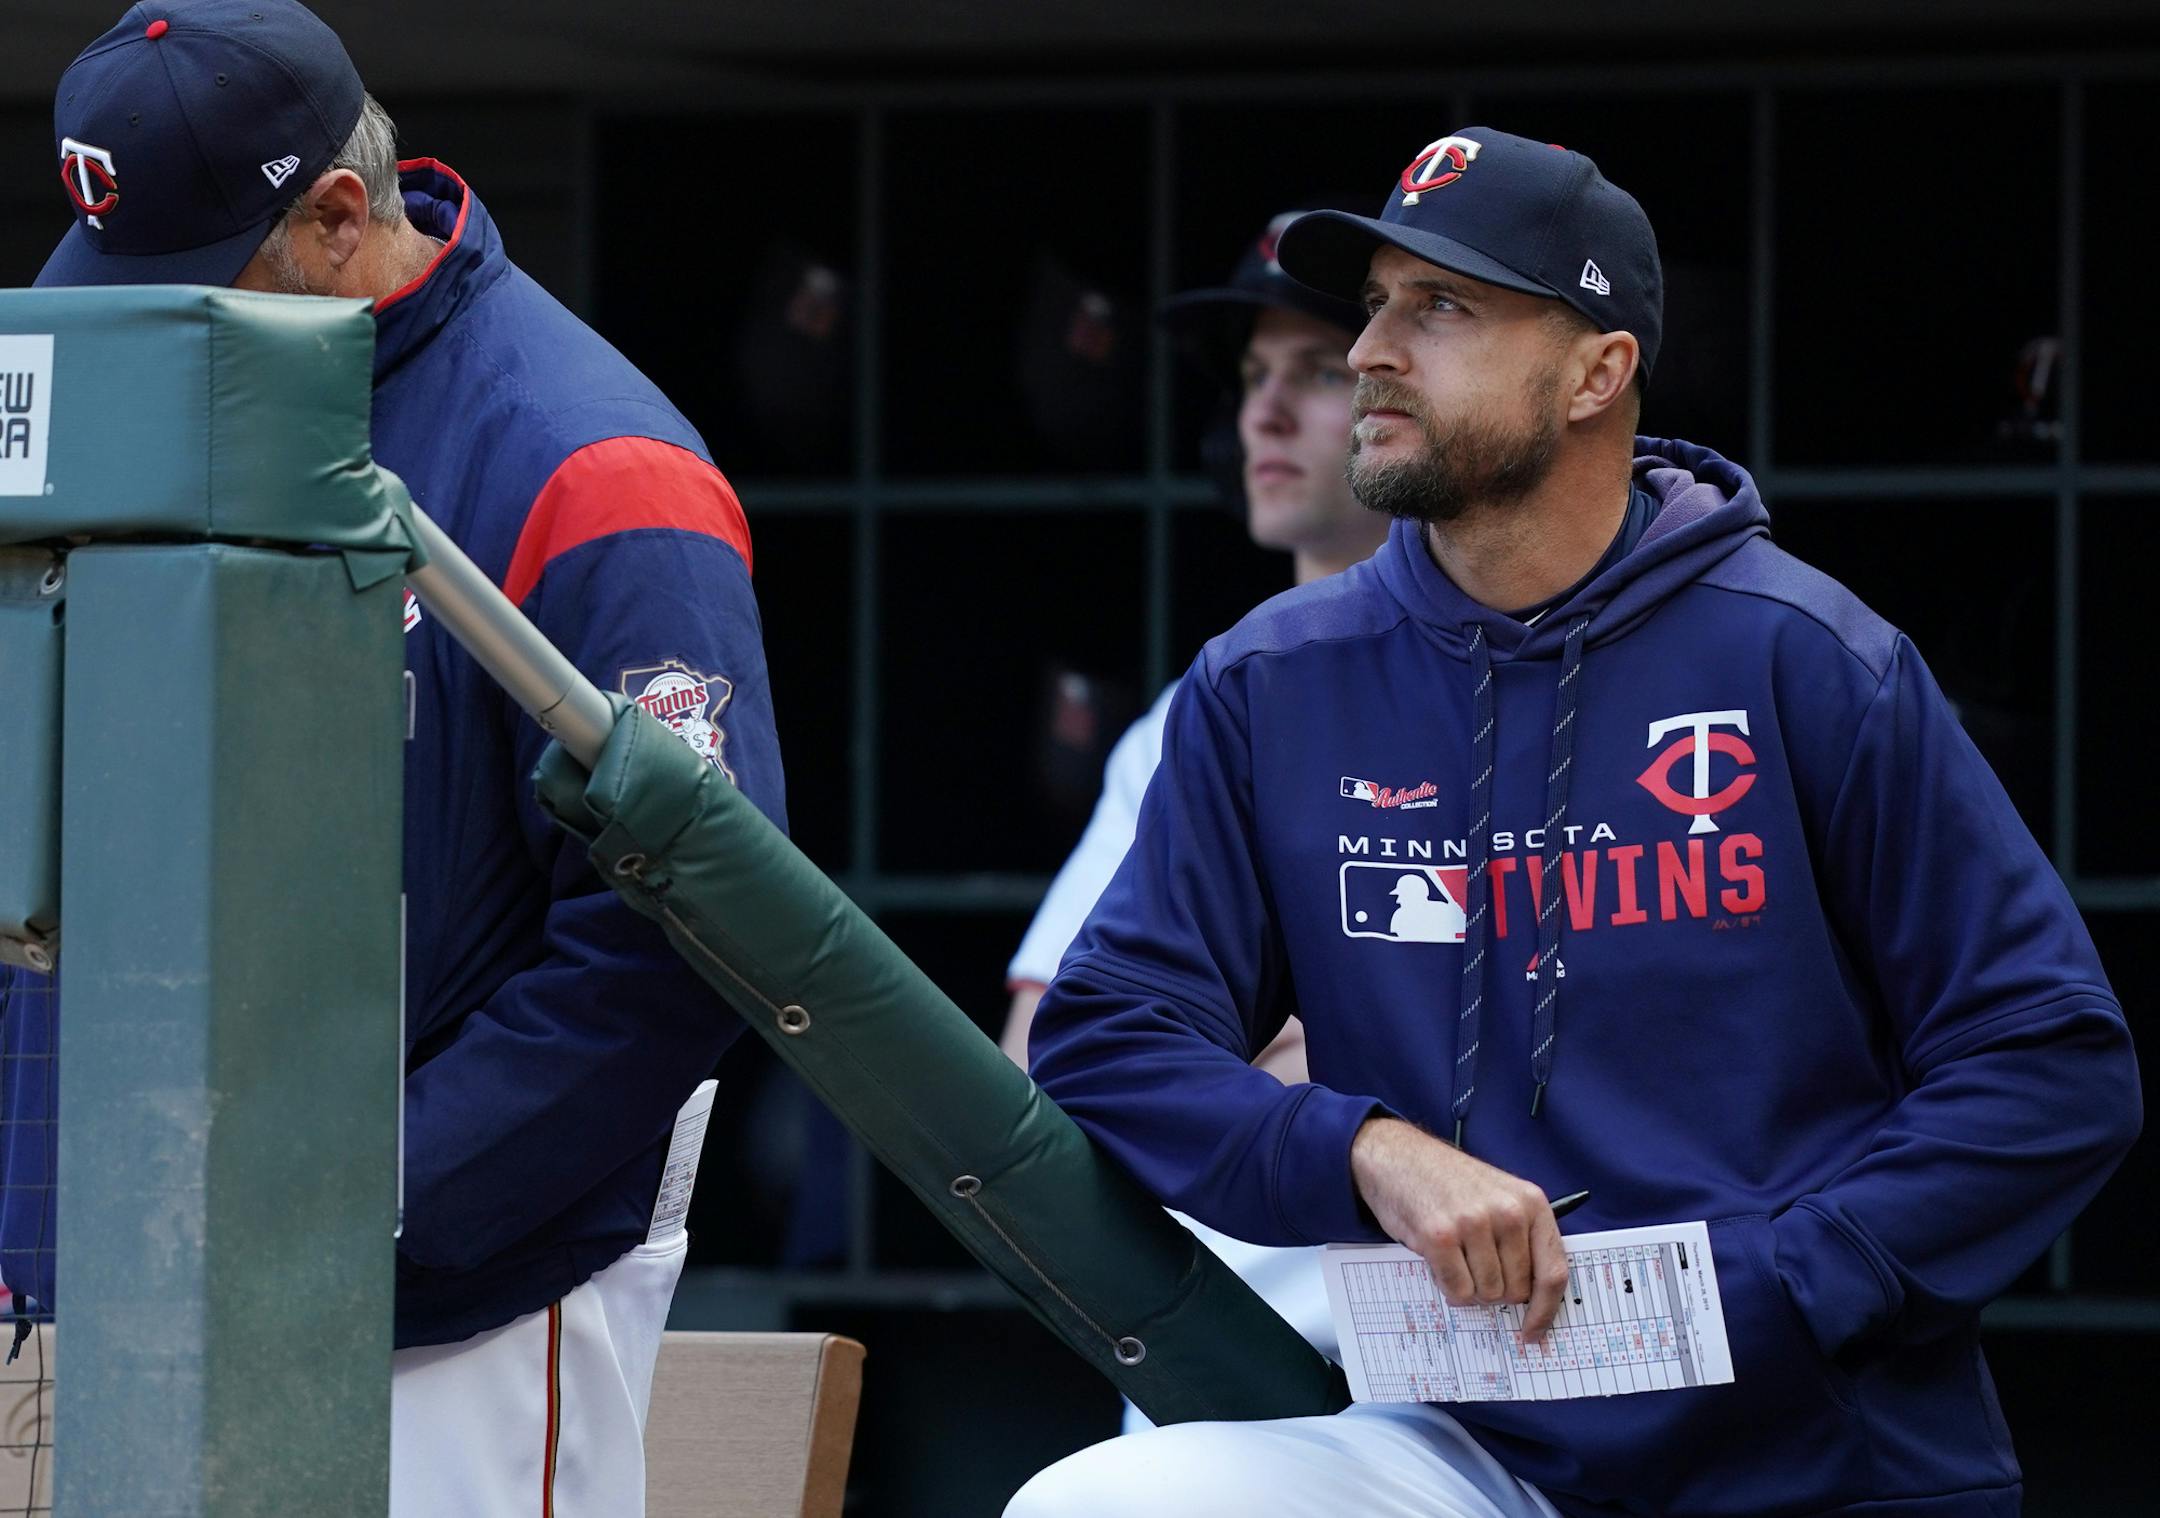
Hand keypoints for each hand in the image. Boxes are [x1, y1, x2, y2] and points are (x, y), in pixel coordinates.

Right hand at [1349, 1116, 1568, 1340]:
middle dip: (1495, 1291)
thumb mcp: (1500, 1196)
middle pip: (1516, 1290)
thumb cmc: (1449, 1182)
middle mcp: (1508, 1211)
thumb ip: (1521, 1239)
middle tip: (1474, 1269)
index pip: (1553, 1271)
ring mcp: (1474, 1223)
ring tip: (1455, 1257)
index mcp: (1531, 1202)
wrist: (1397, 1155)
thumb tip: (1533, 1299)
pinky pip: (1457, 1291)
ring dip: (1469, 1288)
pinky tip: (1440, 1261)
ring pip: (1487, 1294)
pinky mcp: (1440, 1236)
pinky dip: (1448, 1286)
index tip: (1534, 1332)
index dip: (1545, 1310)